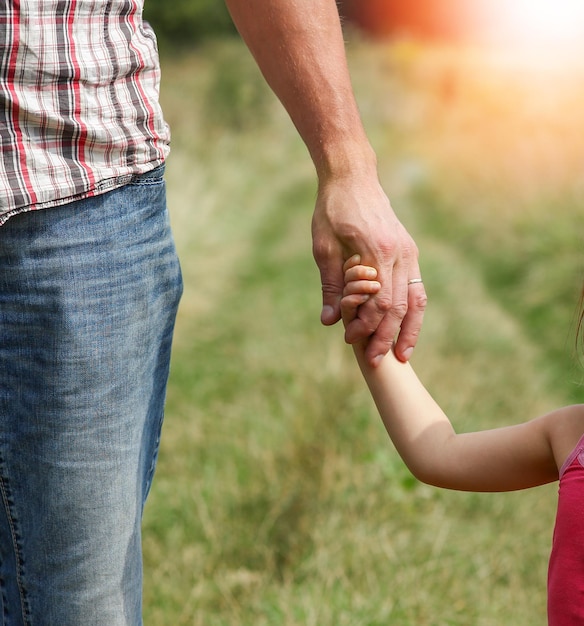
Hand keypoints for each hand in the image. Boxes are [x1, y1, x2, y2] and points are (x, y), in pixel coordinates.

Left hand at [312, 174, 426, 365]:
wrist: (353, 177)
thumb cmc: (332, 210)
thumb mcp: (323, 247)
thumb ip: (330, 285)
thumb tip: (329, 322)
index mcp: (376, 251)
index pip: (378, 302)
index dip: (366, 326)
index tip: (350, 340)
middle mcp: (399, 253)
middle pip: (399, 306)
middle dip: (387, 337)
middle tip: (376, 361)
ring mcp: (408, 251)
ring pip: (415, 299)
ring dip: (410, 329)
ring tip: (403, 355)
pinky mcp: (409, 251)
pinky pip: (417, 287)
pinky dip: (413, 310)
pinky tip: (407, 327)